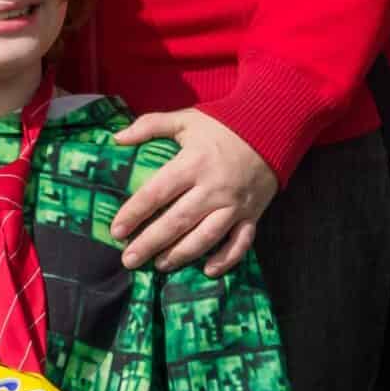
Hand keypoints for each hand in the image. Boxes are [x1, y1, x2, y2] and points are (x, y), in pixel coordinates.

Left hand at [110, 108, 280, 275]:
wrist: (273, 127)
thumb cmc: (223, 125)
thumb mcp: (186, 119)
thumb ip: (150, 125)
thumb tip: (117, 137)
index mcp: (193, 163)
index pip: (157, 192)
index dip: (135, 213)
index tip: (116, 231)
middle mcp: (213, 188)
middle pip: (178, 221)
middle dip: (151, 243)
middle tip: (129, 260)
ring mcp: (235, 204)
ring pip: (206, 236)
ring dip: (182, 254)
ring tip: (160, 265)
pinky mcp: (252, 214)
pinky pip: (241, 242)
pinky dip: (227, 259)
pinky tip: (208, 271)